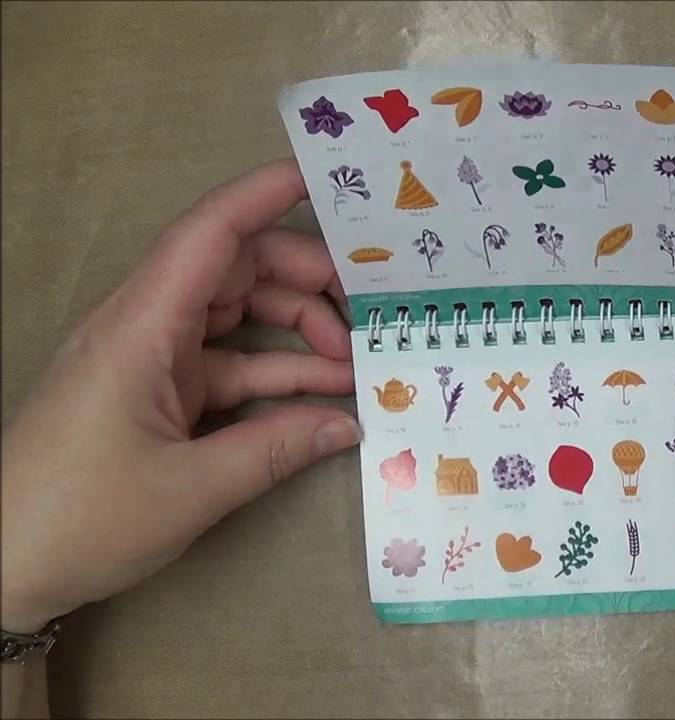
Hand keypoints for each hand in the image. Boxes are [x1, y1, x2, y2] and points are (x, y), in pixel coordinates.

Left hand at [0, 159, 358, 633]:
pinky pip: (229, 366)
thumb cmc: (80, 516)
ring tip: (360, 360)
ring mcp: (151, 361)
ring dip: (299, 331)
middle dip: (307, 277)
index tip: (328, 177)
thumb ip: (275, 448)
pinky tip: (326, 398)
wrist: (2, 568)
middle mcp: (145, 327)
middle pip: (236, 270)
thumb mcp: (190, 490)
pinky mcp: (156, 395)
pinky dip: (277, 377)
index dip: (266, 195)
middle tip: (372, 304)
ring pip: (238, 316)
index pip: (210, 234)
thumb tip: (349, 424)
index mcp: (141, 326)